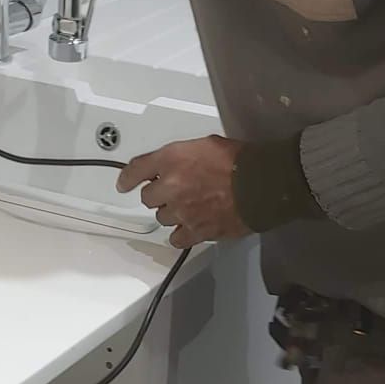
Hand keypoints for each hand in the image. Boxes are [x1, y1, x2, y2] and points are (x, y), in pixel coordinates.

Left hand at [116, 136, 250, 250]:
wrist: (260, 184)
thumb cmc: (239, 160)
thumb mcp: (206, 144)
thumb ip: (183, 156)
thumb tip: (179, 165)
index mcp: (172, 159)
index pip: (136, 169)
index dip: (127, 178)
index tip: (124, 184)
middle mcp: (171, 186)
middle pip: (148, 198)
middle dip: (159, 195)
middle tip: (175, 192)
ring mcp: (181, 211)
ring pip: (162, 218)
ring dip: (172, 213)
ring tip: (189, 207)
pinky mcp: (195, 231)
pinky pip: (176, 238)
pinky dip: (181, 234)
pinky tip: (189, 228)